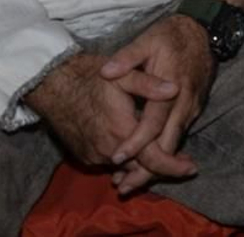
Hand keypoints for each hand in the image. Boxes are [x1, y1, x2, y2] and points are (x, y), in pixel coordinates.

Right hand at [25, 52, 178, 168]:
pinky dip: (126, 161)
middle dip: (163, 167)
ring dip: (144, 164)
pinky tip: (137, 150)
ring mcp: (94, 155)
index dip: (173, 165)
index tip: (192, 167)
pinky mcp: (85, 156)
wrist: (52, 85)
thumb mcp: (122, 75)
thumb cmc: (88, 76)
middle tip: (183, 164)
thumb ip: (149, 84)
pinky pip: (111, 163)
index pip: (152, 158)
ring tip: (165, 157)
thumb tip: (175, 88)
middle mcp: (107, 149)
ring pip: (126, 167)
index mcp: (120, 129)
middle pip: (141, 168)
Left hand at [98, 15, 217, 192]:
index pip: (153, 123)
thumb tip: (106, 72)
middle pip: (167, 145)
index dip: (136, 143)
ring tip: (130, 182)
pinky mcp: (193, 109)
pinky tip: (148, 162)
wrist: (204, 31)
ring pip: (174, 145)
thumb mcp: (147, 39)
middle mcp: (184, 103)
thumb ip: (127, 57)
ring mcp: (191, 108)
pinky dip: (163, 153)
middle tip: (122, 186)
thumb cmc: (171, 35)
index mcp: (171, 88)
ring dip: (155, 166)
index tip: (116, 158)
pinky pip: (178, 137)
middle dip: (147, 169)